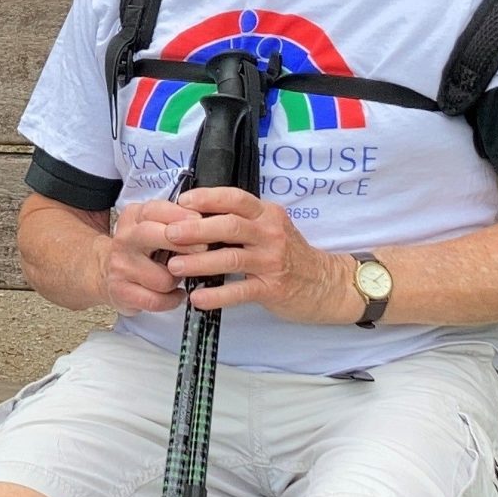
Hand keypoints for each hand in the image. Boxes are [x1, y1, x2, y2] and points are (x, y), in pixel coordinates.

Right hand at [102, 199, 200, 314]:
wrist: (105, 271)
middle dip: (183, 243)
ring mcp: (120, 266)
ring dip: (178, 280)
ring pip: (162, 277)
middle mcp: (124, 239)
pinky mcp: (121, 291)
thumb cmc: (141, 249)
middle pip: (152, 235)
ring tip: (179, 277)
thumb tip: (207, 220)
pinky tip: (176, 294)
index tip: (200, 221)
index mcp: (133, 217)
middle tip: (203, 249)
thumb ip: (175, 220)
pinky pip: (156, 300)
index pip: (154, 210)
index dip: (180, 216)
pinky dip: (172, 300)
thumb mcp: (153, 225)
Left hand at [162, 187, 357, 322]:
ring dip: (199, 262)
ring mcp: (272, 261)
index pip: (235, 198)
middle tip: (169, 234)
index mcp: (266, 214)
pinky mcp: (274, 289)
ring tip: (174, 266)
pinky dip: (217, 295)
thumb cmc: (289, 254)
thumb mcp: (270, 228)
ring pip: (231, 258)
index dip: (207, 198)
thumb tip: (195, 215)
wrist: (328, 284)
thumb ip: (241, 221)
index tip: (181, 202)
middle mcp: (270, 234)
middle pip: (229, 225)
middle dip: (195, 229)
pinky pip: (240, 291)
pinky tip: (197, 298)